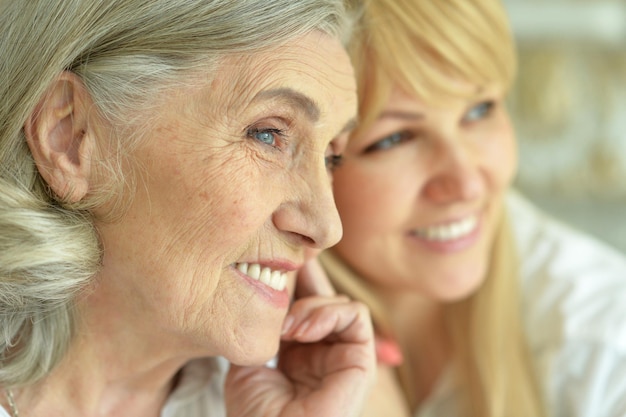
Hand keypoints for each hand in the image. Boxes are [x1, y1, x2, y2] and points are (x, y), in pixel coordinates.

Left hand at [225, 258, 375, 416]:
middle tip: (290, 256)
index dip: (292, 279)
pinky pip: (355, 316)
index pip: (300, 304)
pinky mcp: (360, 361)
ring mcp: (342, 355)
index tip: (273, 256)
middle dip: (307, 273)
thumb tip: (262, 284)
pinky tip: (301, 330)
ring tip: (286, 325)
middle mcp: (321, 349)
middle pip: (323, 295)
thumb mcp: (246, 362)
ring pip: (340, 302)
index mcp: (296, 351)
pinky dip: (329, 312)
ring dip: (312, 304)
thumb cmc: (255, 416)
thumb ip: (259, 327)